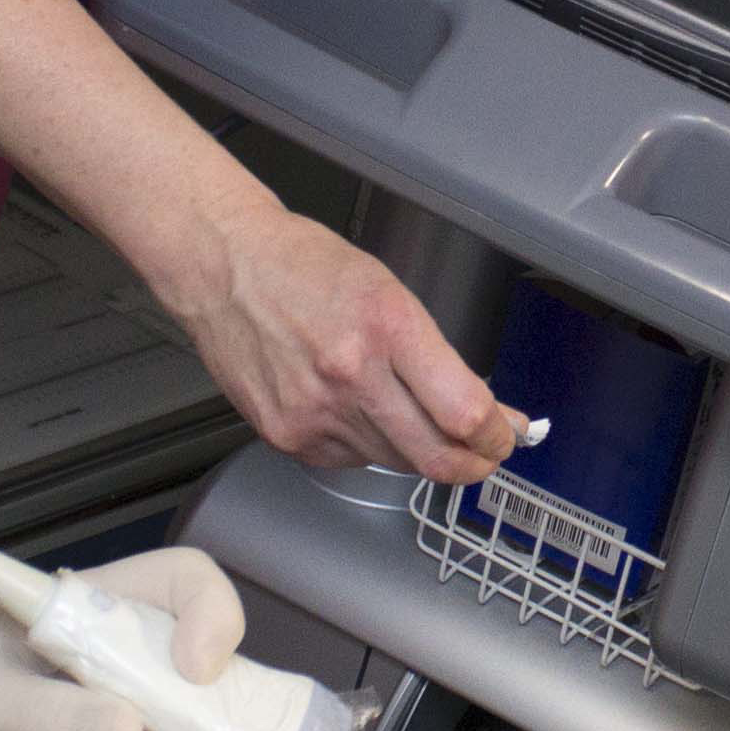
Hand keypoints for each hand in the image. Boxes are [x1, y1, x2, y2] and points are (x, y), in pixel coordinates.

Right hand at [171, 200, 518, 480]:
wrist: (224, 267)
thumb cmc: (304, 267)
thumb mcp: (388, 291)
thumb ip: (438, 358)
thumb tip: (486, 410)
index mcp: (386, 325)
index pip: (463, 412)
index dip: (496, 435)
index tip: (505, 434)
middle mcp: (350, 374)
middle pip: (436, 458)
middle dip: (473, 464)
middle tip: (484, 453)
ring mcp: (314, 411)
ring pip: (395, 462)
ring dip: (418, 449)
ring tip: (406, 410)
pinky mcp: (286, 435)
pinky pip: (351, 460)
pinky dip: (367, 444)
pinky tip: (354, 407)